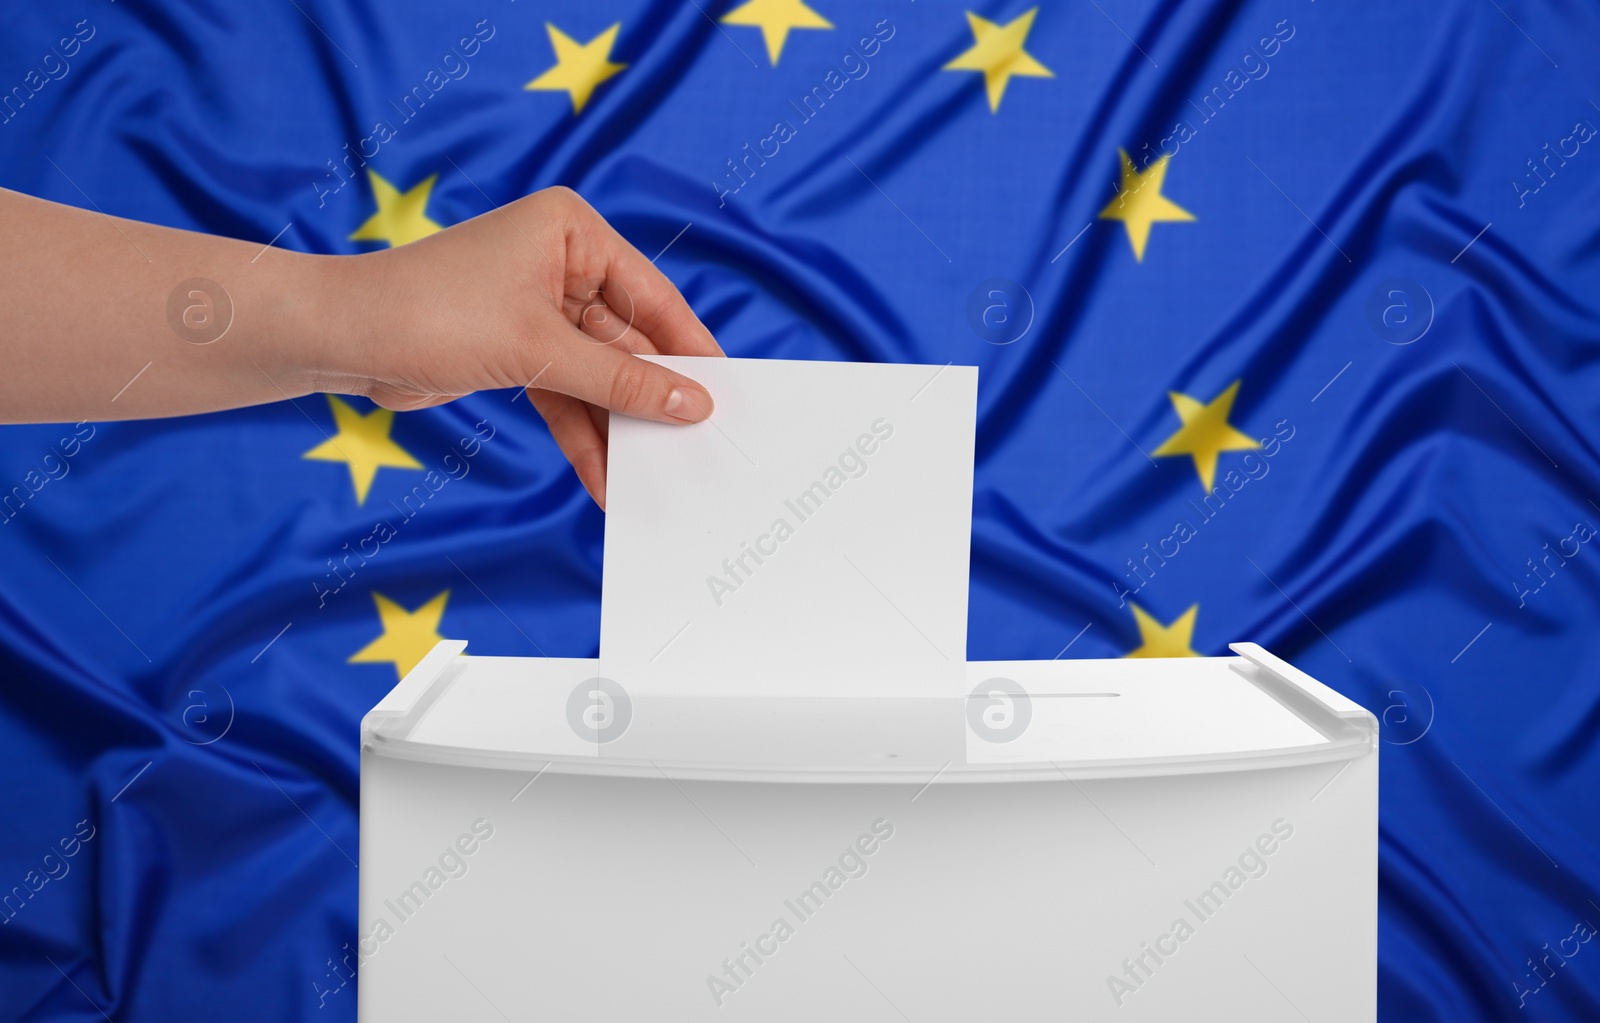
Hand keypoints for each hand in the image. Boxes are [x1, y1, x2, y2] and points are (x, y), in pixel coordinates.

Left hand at [320, 186, 722, 508]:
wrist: (340, 338)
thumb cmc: (431, 313)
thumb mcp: (539, 350)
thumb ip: (621, 380)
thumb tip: (693, 404)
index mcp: (572, 231)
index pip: (652, 296)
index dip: (690, 350)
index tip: (727, 394)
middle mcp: (561, 263)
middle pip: (628, 341)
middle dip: (652, 398)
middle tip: (695, 447)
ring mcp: (539, 310)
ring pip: (598, 376)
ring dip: (618, 426)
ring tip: (650, 477)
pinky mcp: (517, 351)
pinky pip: (567, 396)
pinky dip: (583, 434)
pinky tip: (604, 476)